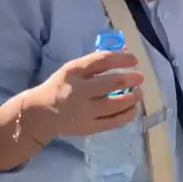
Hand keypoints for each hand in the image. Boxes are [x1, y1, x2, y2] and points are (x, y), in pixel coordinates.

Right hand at [24, 51, 143, 141]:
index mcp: (73, 72)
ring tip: (139, 93)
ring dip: (132, 98)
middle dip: (131, 79)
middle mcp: (78, 91)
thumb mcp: (74, 69)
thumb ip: (96, 63)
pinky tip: (133, 109)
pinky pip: (113, 122)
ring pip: (115, 105)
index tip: (134, 59)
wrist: (42, 113)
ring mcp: (83, 111)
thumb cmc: (62, 86)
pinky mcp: (88, 128)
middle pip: (111, 83)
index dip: (121, 58)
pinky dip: (127, 115)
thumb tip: (125, 53)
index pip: (102, 61)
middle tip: (140, 77)